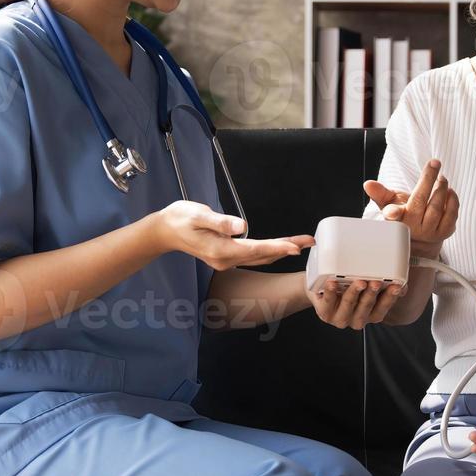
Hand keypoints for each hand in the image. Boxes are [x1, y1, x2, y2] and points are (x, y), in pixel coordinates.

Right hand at [155, 200, 314, 270]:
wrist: (165, 230)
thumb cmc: (180, 219)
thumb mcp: (197, 215)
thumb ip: (219, 222)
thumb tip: (241, 226)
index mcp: (220, 250)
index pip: (254, 249)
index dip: (276, 247)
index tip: (294, 247)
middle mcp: (225, 259)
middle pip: (263, 254)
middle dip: (287, 248)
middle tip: (310, 242)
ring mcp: (226, 260)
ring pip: (260, 256)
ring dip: (282, 249)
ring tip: (302, 243)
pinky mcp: (226, 256)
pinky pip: (253, 255)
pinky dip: (270, 250)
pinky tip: (281, 247)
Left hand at [310, 278, 404, 329]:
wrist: (323, 289)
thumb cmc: (349, 287)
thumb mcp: (367, 285)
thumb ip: (383, 283)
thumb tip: (402, 280)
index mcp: (370, 314)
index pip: (382, 309)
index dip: (390, 298)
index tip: (396, 286)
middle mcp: (356, 320)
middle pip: (365, 309)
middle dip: (371, 295)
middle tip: (376, 283)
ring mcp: (339, 318)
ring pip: (348, 307)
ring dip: (354, 294)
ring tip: (358, 282)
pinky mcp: (324, 312)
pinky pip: (328, 303)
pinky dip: (331, 292)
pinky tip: (333, 283)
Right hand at [363, 158, 457, 256]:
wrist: (421, 238)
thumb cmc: (403, 214)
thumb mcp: (389, 202)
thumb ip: (380, 192)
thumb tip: (368, 184)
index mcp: (397, 219)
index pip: (393, 216)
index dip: (392, 213)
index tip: (391, 212)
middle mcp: (413, 227)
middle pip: (421, 201)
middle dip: (428, 179)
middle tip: (435, 163)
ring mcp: (430, 232)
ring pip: (437, 207)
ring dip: (442, 188)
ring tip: (441, 178)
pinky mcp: (445, 232)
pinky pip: (452, 214)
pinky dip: (452, 199)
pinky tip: (449, 190)